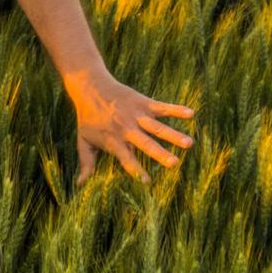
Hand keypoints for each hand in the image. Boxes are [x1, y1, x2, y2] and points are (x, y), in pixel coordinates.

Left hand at [65, 71, 195, 180]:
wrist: (89, 87)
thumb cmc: (88, 117)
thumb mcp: (83, 140)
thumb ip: (86, 163)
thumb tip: (80, 185)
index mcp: (113, 140)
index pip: (126, 158)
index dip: (135, 169)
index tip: (147, 182)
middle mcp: (126, 128)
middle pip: (145, 143)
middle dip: (159, 153)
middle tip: (174, 164)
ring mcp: (136, 115)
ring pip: (157, 126)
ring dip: (173, 134)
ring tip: (189, 143)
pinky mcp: (143, 102)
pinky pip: (162, 107)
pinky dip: (175, 110)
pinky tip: (191, 113)